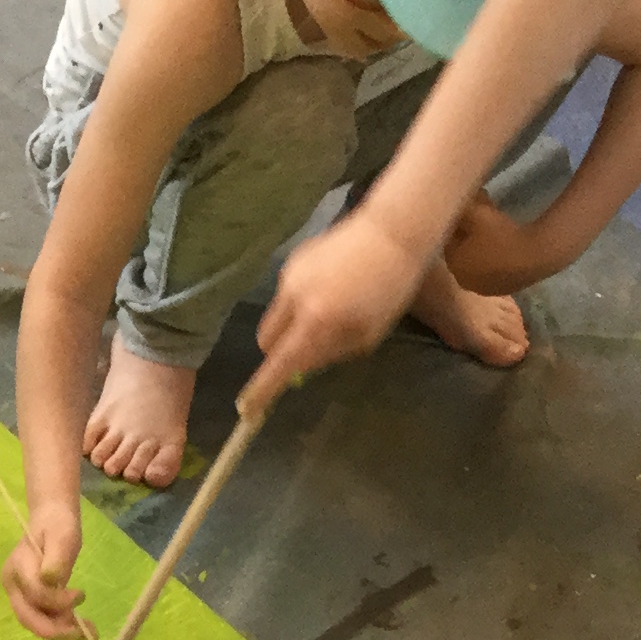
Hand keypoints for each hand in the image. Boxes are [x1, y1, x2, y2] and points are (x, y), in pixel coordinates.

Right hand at [4, 508, 88, 639]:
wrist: (50, 519)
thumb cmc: (57, 525)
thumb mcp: (62, 536)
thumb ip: (57, 557)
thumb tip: (51, 579)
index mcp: (18, 568)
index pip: (36, 594)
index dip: (58, 601)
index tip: (82, 595)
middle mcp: (13, 585)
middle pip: (29, 618)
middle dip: (57, 630)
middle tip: (85, 635)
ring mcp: (18, 594)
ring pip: (35, 622)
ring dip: (61, 630)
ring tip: (87, 630)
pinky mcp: (28, 599)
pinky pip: (41, 618)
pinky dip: (60, 624)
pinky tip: (79, 624)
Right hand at [253, 210, 427, 402]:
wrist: (392, 230)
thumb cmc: (390, 287)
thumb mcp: (368, 332)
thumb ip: (332, 352)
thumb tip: (305, 365)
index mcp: (316, 322)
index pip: (278, 364)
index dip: (262, 389)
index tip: (248, 409)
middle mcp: (293, 300)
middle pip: (265, 341)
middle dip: (277, 353)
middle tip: (302, 352)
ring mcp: (289, 276)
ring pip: (275, 315)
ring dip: (291, 324)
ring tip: (328, 310)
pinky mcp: (293, 260)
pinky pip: (286, 292)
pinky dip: (300, 300)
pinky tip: (331, 286)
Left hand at [441, 198, 566, 298]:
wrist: (536, 255)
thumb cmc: (501, 234)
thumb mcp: (478, 212)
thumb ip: (463, 204)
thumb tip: (456, 197)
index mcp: (453, 264)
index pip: (448, 239)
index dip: (458, 221)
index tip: (469, 207)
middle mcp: (463, 280)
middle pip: (462, 251)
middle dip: (469, 232)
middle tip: (483, 214)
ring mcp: (483, 287)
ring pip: (477, 260)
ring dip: (482, 243)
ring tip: (495, 226)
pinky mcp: (501, 289)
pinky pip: (492, 268)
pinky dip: (494, 255)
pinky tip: (505, 243)